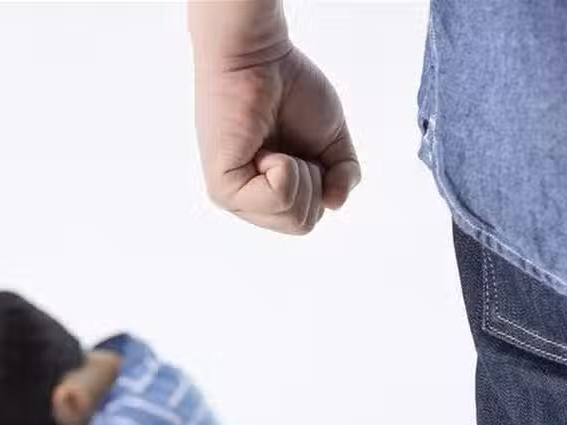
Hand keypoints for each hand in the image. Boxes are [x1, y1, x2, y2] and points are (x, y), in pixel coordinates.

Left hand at [194, 45, 359, 234]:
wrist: (260, 57)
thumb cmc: (291, 91)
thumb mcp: (332, 141)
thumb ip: (343, 177)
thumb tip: (334, 204)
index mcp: (270, 194)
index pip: (308, 219)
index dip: (321, 182)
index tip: (301, 146)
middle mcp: (249, 200)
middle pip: (301, 225)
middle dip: (312, 183)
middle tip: (288, 147)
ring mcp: (234, 197)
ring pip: (292, 218)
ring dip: (299, 174)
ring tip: (273, 145)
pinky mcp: (223, 188)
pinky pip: (277, 199)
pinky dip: (284, 170)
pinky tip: (263, 148)